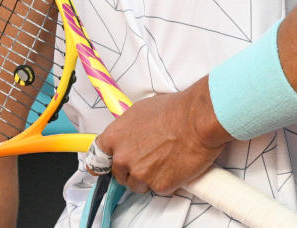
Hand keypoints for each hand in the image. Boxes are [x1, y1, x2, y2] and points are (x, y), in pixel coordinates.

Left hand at [94, 78, 229, 195]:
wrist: (198, 119)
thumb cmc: (175, 109)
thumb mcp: (142, 110)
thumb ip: (128, 127)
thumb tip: (130, 134)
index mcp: (115, 137)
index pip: (98, 157)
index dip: (108, 161)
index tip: (111, 165)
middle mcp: (123, 158)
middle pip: (120, 174)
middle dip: (132, 169)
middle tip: (150, 158)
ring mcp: (140, 173)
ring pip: (138, 185)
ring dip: (149, 177)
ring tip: (166, 160)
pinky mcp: (159, 185)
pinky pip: (159, 188)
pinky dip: (167, 180)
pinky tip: (176, 165)